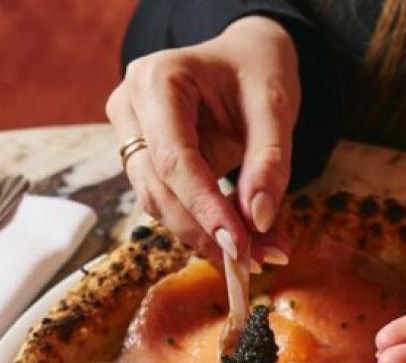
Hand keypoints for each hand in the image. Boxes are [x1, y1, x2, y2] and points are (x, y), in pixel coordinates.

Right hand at [106, 16, 299, 263]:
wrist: (243, 58)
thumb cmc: (256, 70)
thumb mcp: (274, 105)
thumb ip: (268, 161)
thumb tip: (259, 221)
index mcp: (156, 80)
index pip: (173, 159)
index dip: (204, 209)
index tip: (239, 248)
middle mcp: (130, 108)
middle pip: (157, 189)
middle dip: (205, 230)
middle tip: (255, 260)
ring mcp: (131, 135)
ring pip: (158, 202)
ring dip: (205, 233)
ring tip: (258, 251)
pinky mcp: (144, 158)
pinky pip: (169, 200)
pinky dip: (204, 223)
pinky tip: (240, 237)